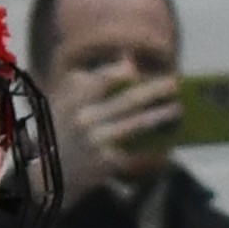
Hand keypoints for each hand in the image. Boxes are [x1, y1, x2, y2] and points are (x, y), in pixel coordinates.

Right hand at [56, 66, 180, 191]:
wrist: (49, 170)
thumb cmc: (65, 124)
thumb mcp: (72, 95)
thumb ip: (100, 76)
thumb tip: (130, 57)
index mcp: (77, 96)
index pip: (106, 78)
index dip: (126, 72)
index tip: (142, 70)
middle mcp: (87, 117)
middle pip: (128, 100)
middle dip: (155, 91)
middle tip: (175, 84)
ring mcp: (98, 141)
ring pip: (136, 125)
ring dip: (160, 116)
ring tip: (178, 109)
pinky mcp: (107, 163)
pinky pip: (137, 152)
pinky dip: (154, 145)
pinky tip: (169, 139)